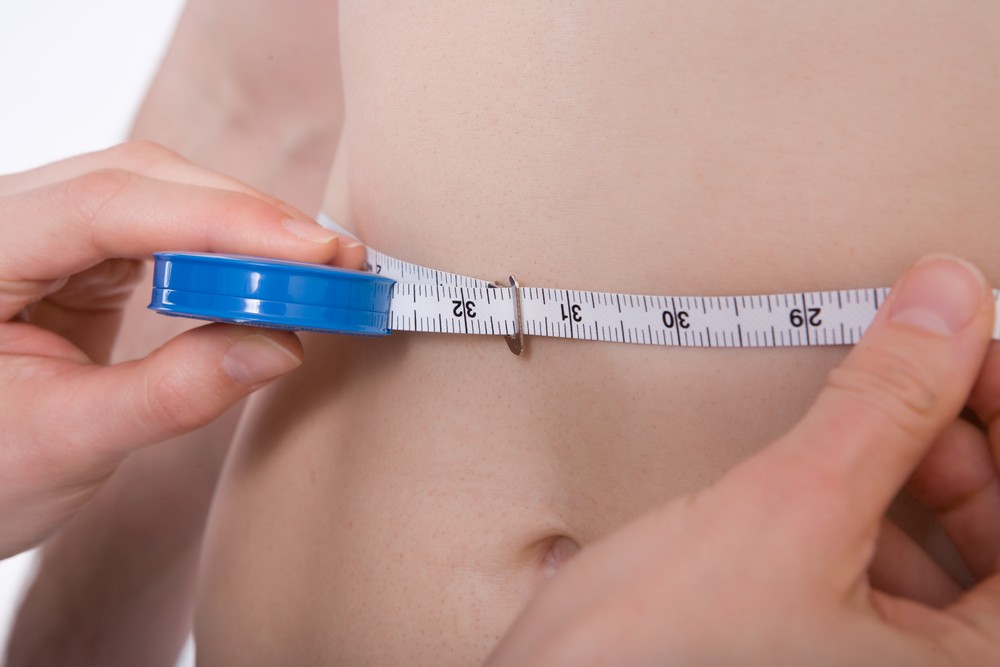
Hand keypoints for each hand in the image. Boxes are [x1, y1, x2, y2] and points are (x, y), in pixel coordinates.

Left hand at [0, 141, 361, 557]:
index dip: (221, 222)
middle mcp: (9, 219)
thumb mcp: (67, 442)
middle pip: (140, 181)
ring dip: (244, 229)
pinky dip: (224, 249)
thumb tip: (280, 346)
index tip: (311, 253)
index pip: (109, 205)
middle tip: (335, 261)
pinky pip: (163, 227)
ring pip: (159, 193)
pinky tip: (266, 273)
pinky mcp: (79, 253)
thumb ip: (172, 393)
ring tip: (316, 269)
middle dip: (246, 218)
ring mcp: (44, 228)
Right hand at [488, 256, 999, 665]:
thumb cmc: (656, 663)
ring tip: (872, 404)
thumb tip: (951, 303)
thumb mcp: (789, 515)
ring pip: (946, 551)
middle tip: (919, 359)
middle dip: (964, 437)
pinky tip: (832, 463)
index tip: (971, 338)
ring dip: (914, 465)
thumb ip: (885, 407)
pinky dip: (867, 500)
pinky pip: (885, 568)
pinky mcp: (826, 654)